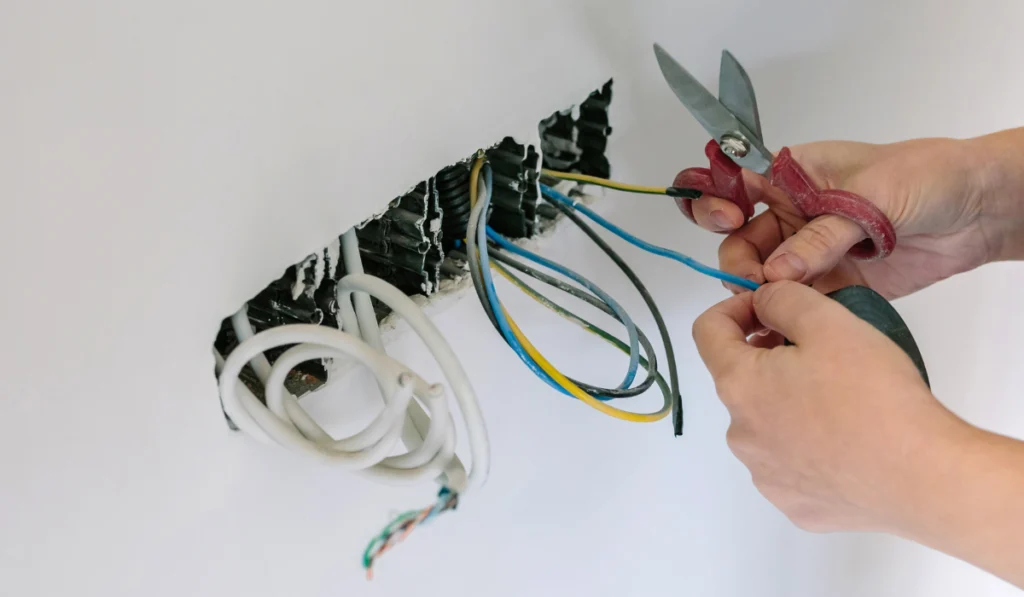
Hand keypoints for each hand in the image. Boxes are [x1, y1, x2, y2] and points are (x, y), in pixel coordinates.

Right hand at [683, 137, 1005, 297]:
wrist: (978, 210)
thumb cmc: (926, 176)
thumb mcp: (870, 196)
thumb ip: (822, 235)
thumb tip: (777, 272)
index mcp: (793, 175)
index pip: (735, 183)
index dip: (717, 201)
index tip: (727, 219)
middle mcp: (793, 213)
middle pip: (740, 240)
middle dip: (739, 261)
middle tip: (756, 282)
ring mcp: (810, 250)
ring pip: (763, 275)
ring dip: (762, 291)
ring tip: (778, 304)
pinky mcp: (832, 282)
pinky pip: (796, 300)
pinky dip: (788, 312)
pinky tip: (790, 320)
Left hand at [693, 281, 1023, 586]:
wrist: (923, 478)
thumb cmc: (875, 397)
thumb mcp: (828, 322)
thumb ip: (783, 299)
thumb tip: (762, 302)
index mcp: (739, 385)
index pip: (708, 331)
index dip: (737, 307)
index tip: (771, 307)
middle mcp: (740, 434)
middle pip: (741, 380)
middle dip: (771, 358)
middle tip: (822, 352)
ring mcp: (765, 475)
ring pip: (767, 424)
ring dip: (790, 403)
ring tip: (842, 398)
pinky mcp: (795, 505)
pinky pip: (792, 465)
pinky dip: (810, 447)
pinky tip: (848, 442)